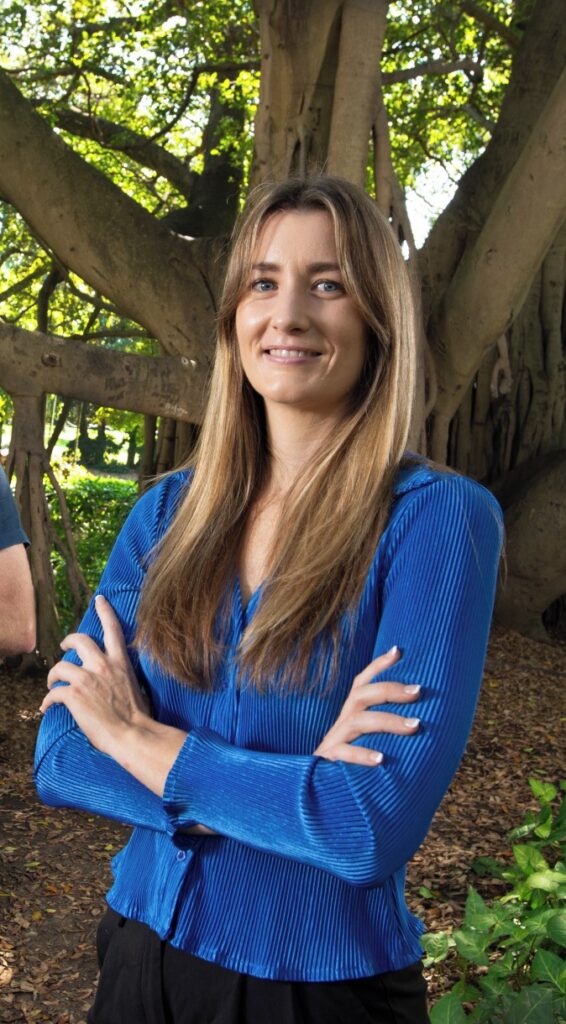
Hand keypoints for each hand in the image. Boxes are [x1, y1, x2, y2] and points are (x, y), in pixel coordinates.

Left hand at [40, 594, 150, 758]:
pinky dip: (47, 701)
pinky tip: (46, 708)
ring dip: (53, 675)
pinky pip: (53, 692)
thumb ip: (121, 678)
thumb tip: (115, 683)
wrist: (132, 734)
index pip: (113, 629)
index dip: (105, 611)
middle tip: (63, 646)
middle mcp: (103, 665)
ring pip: (61, 665)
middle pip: (80, 640)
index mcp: (120, 662)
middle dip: (68, 640)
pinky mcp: (73, 695)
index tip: (99, 599)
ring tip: (52, 684)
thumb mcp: (135, 687)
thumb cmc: (138, 718)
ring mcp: (87, 679)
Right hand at [313, 646, 419, 765]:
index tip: (397, 651)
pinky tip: (382, 760)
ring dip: (388, 721)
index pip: (362, 683)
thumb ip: (386, 730)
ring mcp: (334, 741)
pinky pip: (343, 753)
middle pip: (361, 695)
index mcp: (352, 715)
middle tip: (418, 691)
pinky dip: (362, 754)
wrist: (316, 796)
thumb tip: (423, 722)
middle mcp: (343, 723)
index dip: (377, 666)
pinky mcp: (327, 762)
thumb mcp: (367, 742)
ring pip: (357, 721)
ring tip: (415, 726)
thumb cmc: (352, 766)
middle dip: (390, 689)